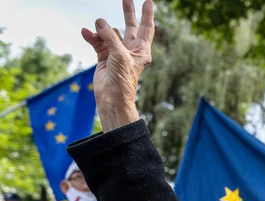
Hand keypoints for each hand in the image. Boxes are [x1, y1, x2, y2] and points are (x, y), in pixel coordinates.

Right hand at [81, 0, 154, 130]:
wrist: (112, 98)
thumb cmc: (122, 79)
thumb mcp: (119, 55)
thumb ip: (110, 37)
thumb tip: (100, 22)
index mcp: (141, 51)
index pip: (146, 28)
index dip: (147, 14)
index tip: (148, 1)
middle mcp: (130, 50)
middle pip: (130, 27)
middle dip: (128, 13)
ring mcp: (117, 53)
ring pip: (109, 34)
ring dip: (101, 30)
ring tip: (96, 28)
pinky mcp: (104, 57)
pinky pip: (97, 42)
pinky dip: (92, 37)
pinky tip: (86, 32)